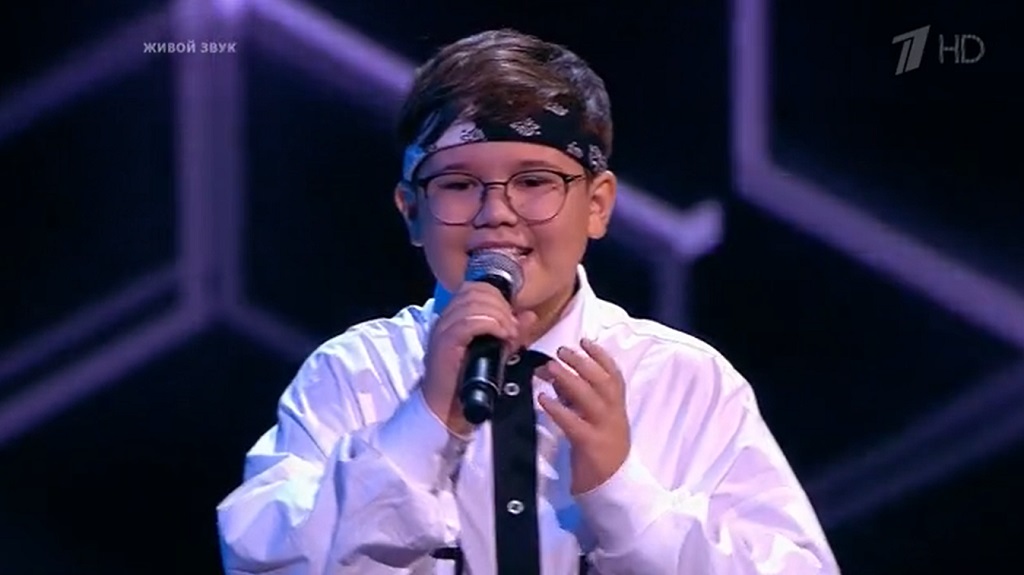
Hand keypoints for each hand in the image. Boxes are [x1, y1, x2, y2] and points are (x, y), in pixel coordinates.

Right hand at [423, 282, 536, 435]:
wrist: (447, 410)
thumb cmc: (469, 382)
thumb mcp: (497, 353)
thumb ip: (512, 333)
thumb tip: (529, 315)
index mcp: (454, 317)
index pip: (475, 288)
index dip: (498, 295)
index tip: (512, 316)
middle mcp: (445, 319)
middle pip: (476, 291)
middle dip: (501, 304)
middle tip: (513, 326)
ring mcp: (442, 330)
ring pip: (473, 304)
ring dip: (499, 315)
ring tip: (509, 333)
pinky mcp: (445, 344)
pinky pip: (469, 322)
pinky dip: (491, 324)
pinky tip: (502, 335)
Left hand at [537, 339, 630, 494]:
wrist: (615, 487)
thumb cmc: (602, 450)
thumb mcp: (596, 420)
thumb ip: (581, 400)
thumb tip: (559, 377)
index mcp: (617, 407)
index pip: (614, 375)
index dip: (601, 356)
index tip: (585, 341)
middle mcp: (614, 414)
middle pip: (602, 381)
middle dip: (583, 362)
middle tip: (562, 351)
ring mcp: (604, 429)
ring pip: (590, 398)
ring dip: (569, 379)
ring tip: (551, 367)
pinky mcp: (590, 445)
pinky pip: (573, 423)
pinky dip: (557, 409)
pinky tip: (543, 399)